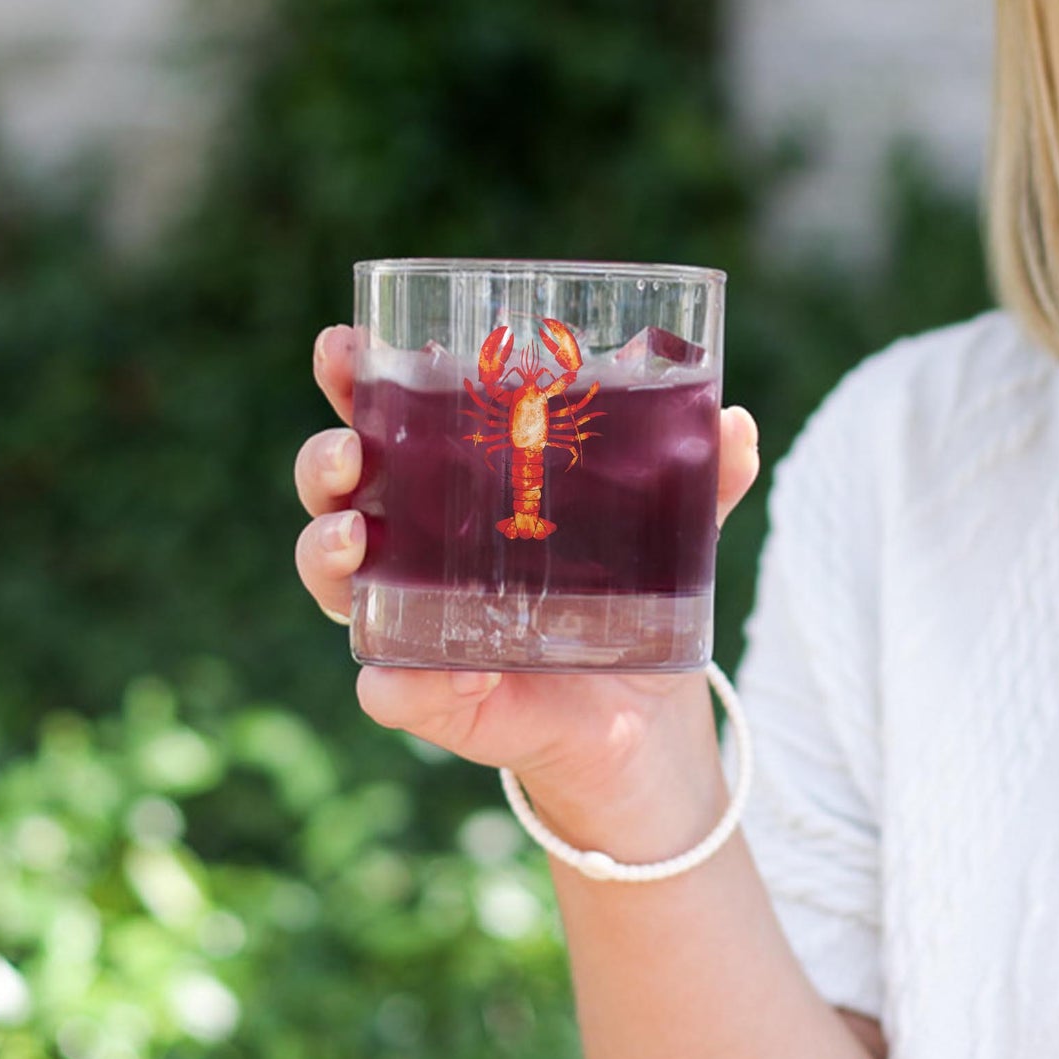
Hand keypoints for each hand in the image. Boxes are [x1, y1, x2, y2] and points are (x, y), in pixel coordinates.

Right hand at [295, 323, 760, 851]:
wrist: (643, 717)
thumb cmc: (630, 599)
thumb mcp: (669, 531)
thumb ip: (701, 480)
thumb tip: (735, 421)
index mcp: (456, 485)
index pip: (386, 418)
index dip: (352, 377)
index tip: (342, 341)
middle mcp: (416, 545)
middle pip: (336, 489)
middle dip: (323, 459)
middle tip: (349, 449)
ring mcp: (413, 620)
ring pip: (332, 579)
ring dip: (324, 552)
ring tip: (356, 537)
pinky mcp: (431, 695)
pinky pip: (387, 689)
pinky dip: (392, 682)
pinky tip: (412, 676)